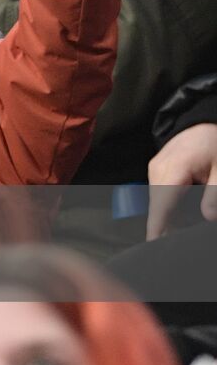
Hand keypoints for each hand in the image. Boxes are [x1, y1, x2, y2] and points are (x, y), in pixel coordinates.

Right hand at [147, 122, 216, 238]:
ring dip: (168, 216)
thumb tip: (209, 216)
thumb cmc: (214, 141)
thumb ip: (216, 192)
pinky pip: (160, 193)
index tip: (154, 242)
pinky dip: (168, 206)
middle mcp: (158, 169)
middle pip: (158, 205)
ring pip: (158, 200)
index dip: (158, 225)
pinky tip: (178, 216)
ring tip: (178, 232)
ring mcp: (155, 169)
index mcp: (173, 167)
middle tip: (176, 242)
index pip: (162, 202)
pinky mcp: (158, 171)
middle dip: (165, 225)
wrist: (203, 121)